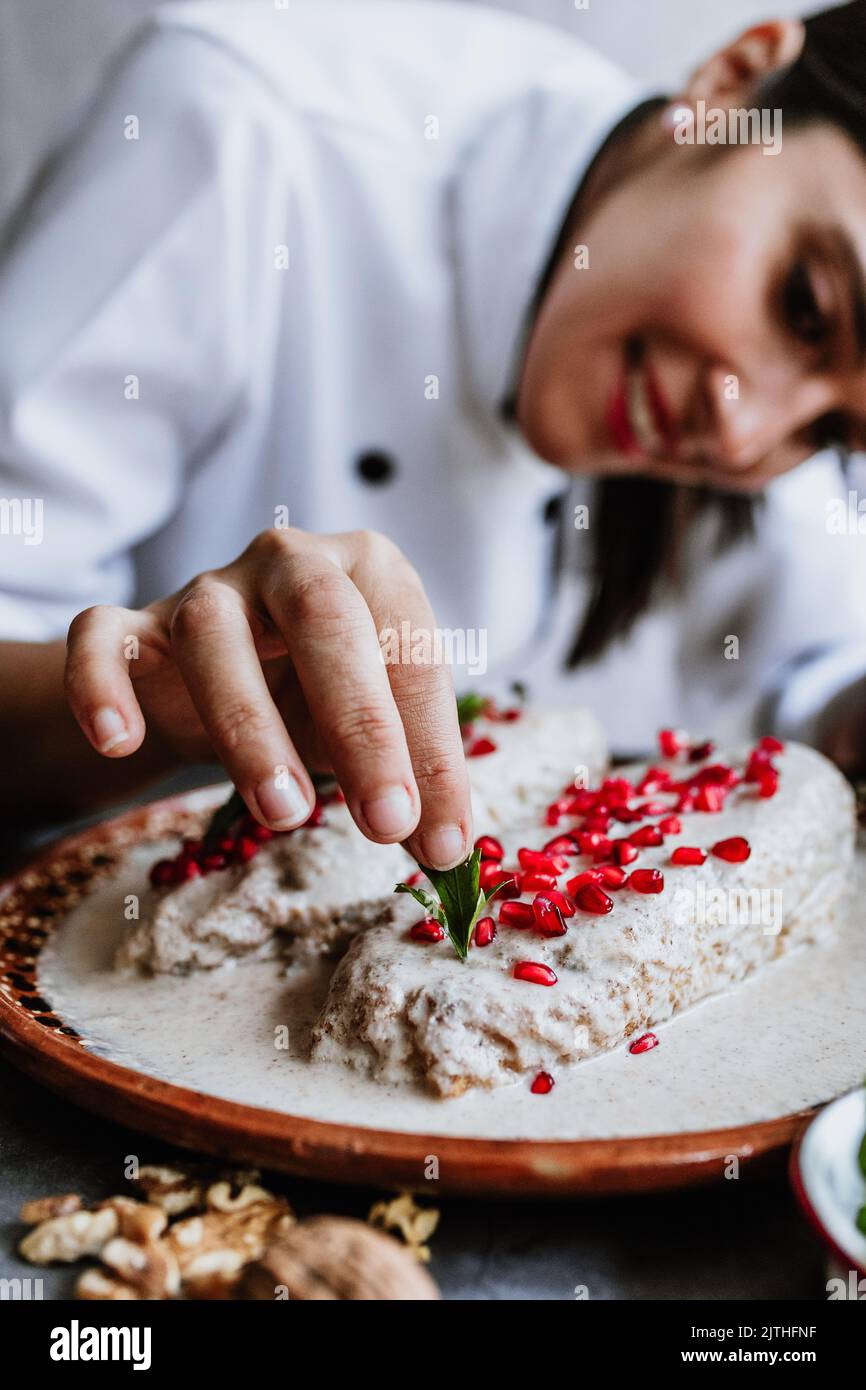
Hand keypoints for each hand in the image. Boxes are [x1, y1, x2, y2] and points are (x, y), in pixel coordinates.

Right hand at [64, 528, 472, 868]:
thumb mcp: (376, 731)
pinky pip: (101, 637)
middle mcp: (292, 561)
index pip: (412, 655)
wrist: (230, 679)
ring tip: (283, 813)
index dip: (431, 751)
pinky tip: (116, 742)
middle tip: (385, 822)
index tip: (440, 840)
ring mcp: (209, 587)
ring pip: (214, 635)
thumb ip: (410, 778)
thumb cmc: (322, 696)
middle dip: (360, 726)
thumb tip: (442, 851)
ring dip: (249, 726)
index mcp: (373, 571)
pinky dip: (101, 684)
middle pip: (325, 620)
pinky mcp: (137, 624)